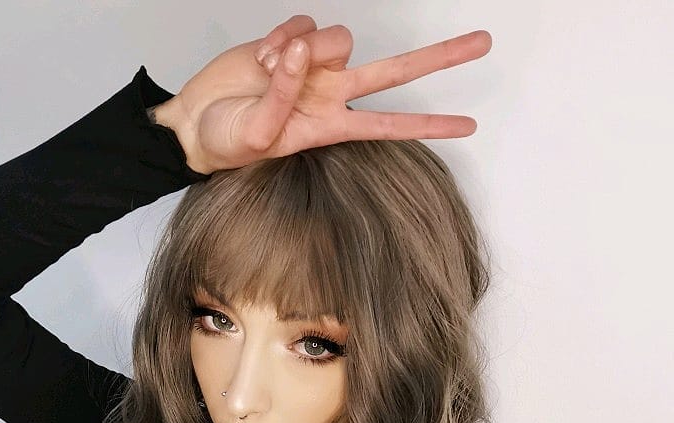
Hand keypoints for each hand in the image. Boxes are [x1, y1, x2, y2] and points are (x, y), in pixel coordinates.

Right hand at [153, 13, 491, 174]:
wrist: (196, 123)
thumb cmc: (227, 142)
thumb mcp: (257, 134)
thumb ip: (282, 94)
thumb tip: (299, 52)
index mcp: (330, 127)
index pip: (390, 125)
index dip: (428, 125)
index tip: (469, 126)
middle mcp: (331, 94)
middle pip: (395, 72)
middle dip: (438, 58)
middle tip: (483, 44)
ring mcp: (313, 66)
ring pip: (338, 37)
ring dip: (302, 50)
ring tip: (268, 71)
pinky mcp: (292, 42)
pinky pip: (303, 22)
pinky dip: (281, 36)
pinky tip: (261, 58)